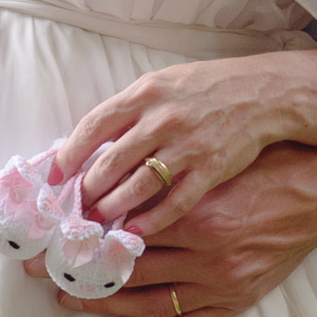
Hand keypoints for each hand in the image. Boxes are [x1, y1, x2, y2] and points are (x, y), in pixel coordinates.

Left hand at [25, 140, 316, 316]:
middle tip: (40, 271)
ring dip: (103, 304)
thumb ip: (154, 183)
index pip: (120, 231)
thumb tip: (97, 189)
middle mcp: (205, 253)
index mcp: (192, 214)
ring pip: (148, 300)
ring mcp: (220, 281)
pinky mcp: (235, 299)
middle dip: (77, 271)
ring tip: (67, 299)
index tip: (46, 238)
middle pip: (126, 269)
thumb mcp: (201, 167)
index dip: (79, 236)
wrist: (315, 190)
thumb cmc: (254, 169)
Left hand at [55, 56, 302, 230]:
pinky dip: (152, 220)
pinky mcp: (210, 169)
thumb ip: (128, 111)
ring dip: (112, 208)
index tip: (54, 176)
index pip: (93, 126)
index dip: (69, 154)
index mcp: (144, 94)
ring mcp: (186, 145)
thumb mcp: (161, 84)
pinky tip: (135, 232)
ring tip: (97, 222)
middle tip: (74, 208)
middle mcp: (161, 119)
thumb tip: (91, 141)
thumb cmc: (204, 88)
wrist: (262, 93)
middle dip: (87, 190)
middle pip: (111, 162)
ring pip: (137, 185)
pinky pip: (175, 202)